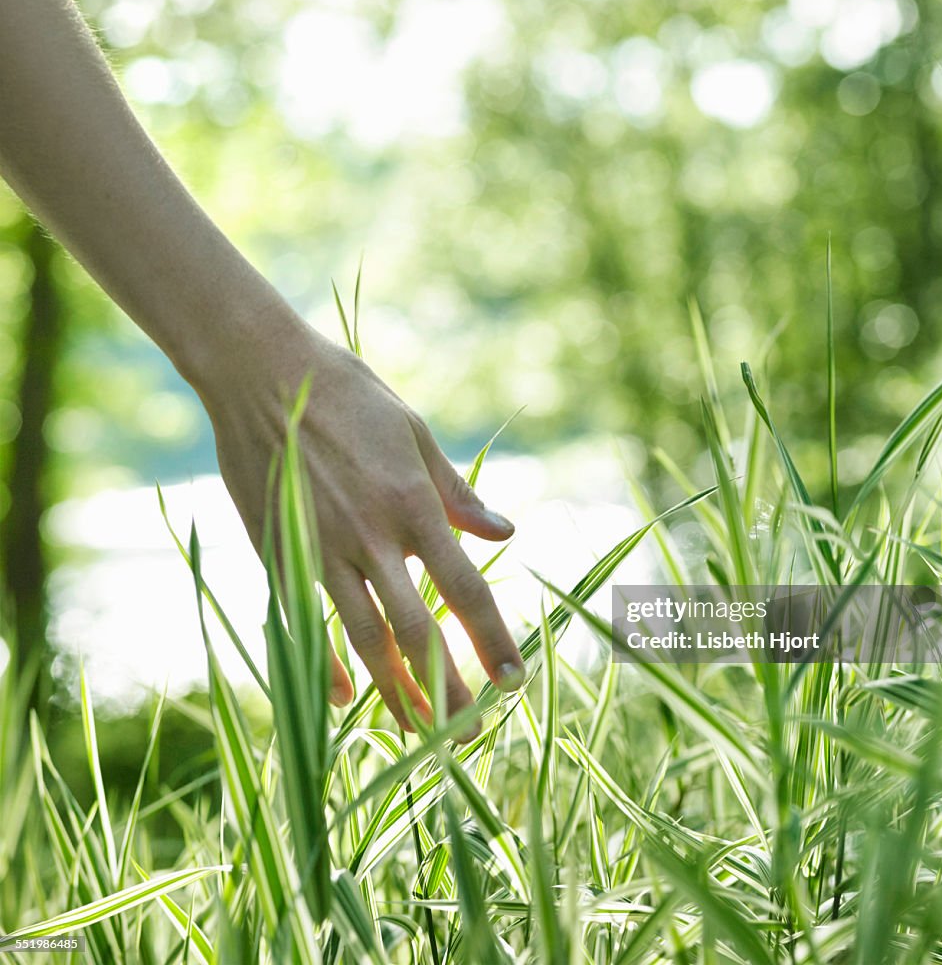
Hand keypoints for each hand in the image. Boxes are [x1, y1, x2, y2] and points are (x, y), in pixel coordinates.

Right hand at [197, 309, 524, 737]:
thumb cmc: (347, 394)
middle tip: (469, 734)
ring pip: (363, 638)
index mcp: (413, 505)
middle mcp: (372, 537)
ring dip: (394, 692)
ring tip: (417, 734)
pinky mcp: (278, 552)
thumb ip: (457, 494)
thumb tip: (506, 534)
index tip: (515, 681)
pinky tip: (340, 699)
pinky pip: (306, 621)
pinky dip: (324, 663)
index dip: (492, 640)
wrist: (260, 373)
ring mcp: (320, 549)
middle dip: (446, 690)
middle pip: (416, 632)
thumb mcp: (414, 433)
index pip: (465, 589)